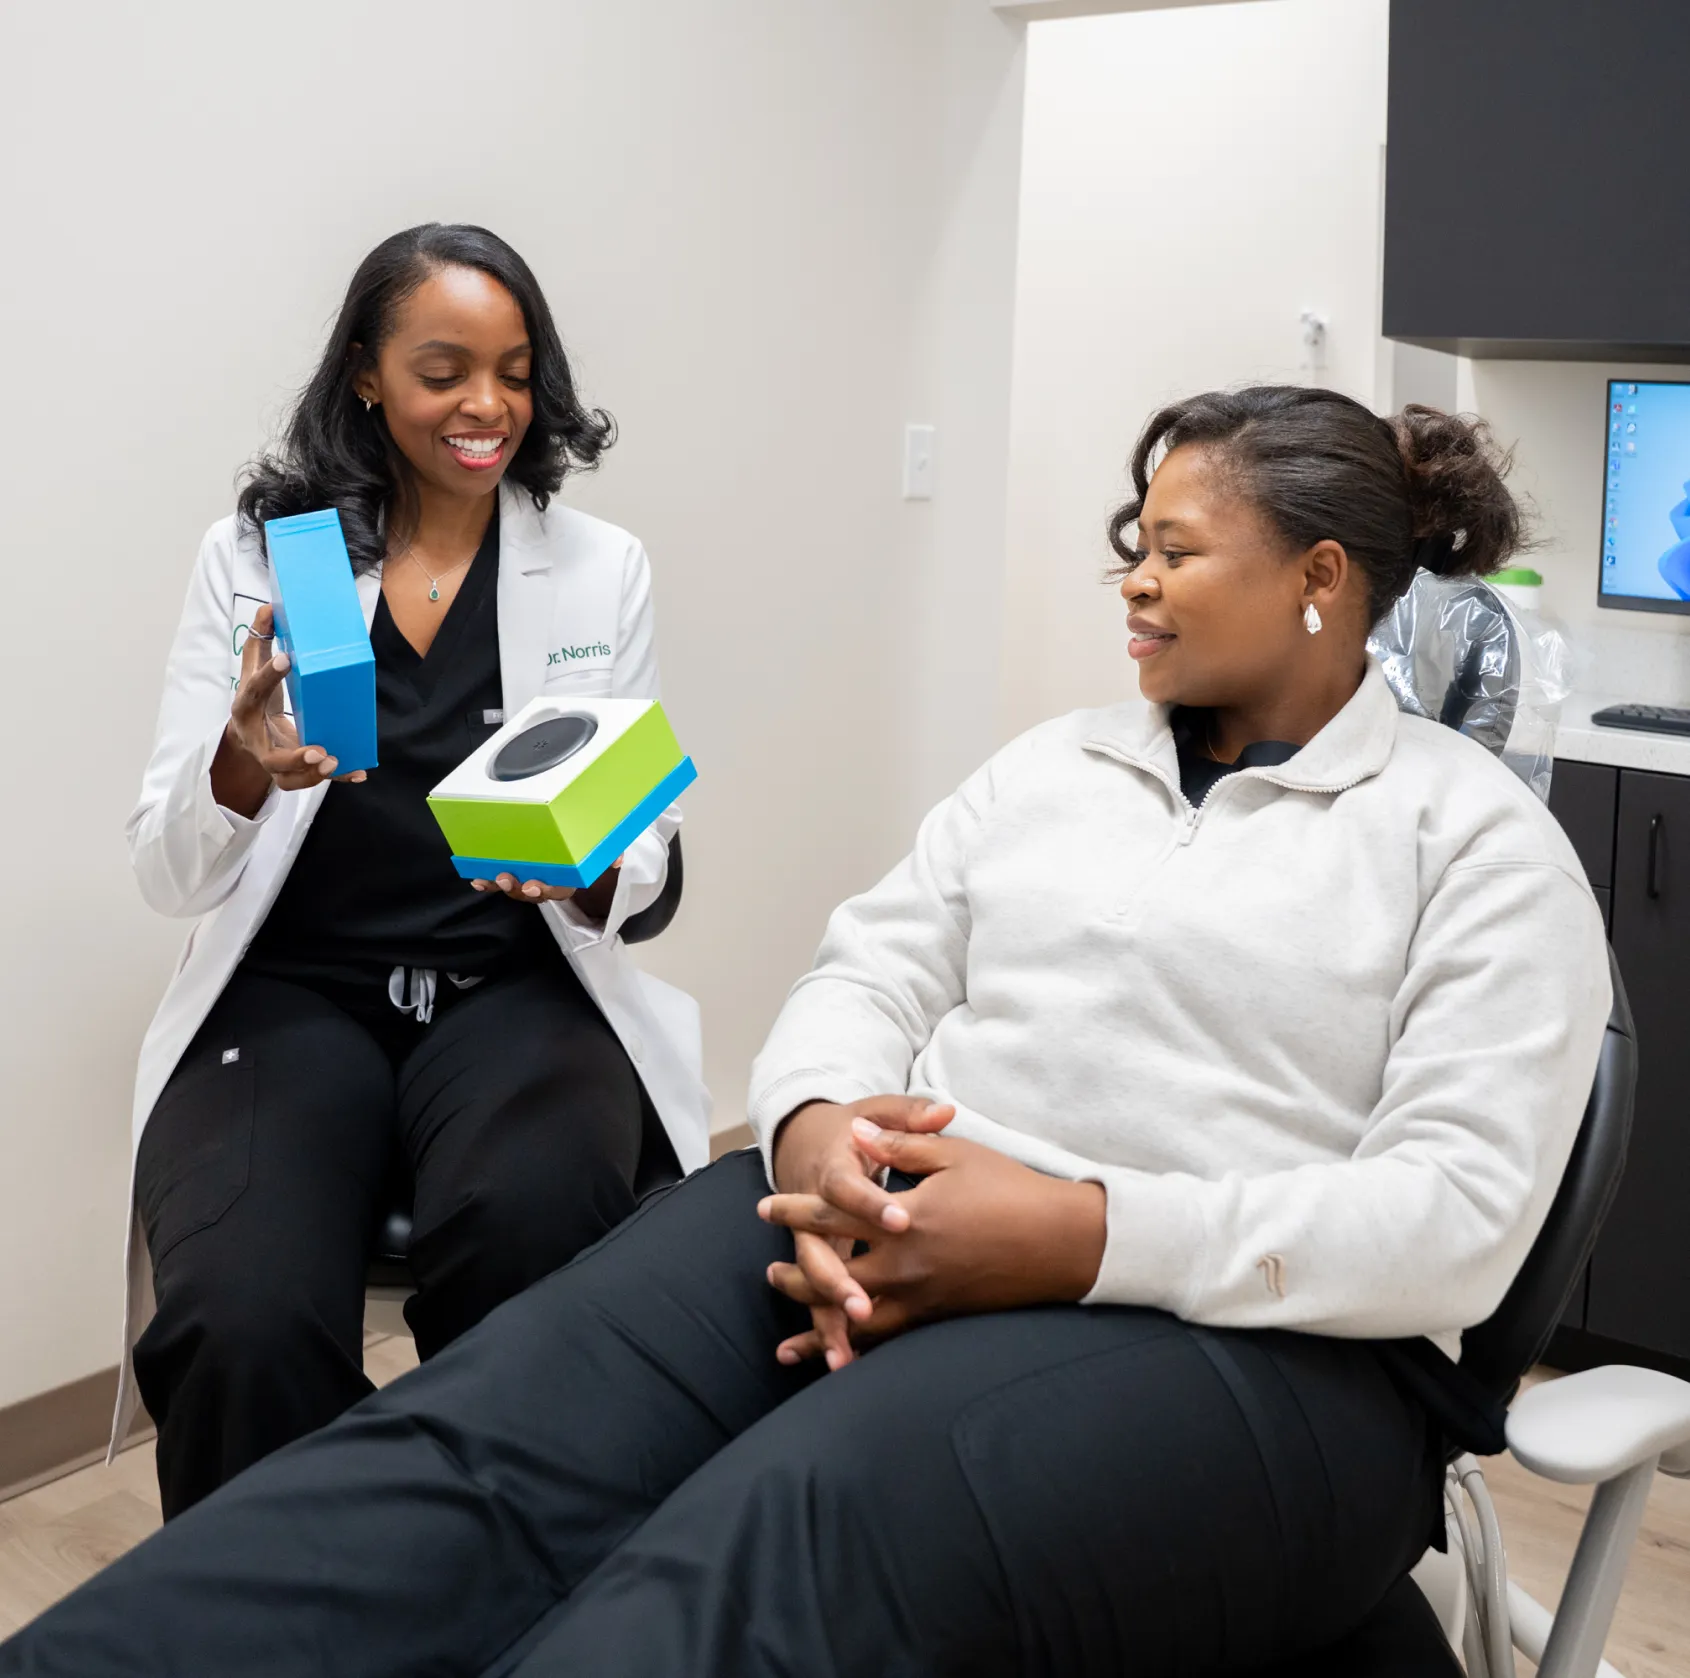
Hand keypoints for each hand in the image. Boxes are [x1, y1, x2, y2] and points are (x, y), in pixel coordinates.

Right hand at [212, 605, 366, 814]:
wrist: (247, 735)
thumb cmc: (255, 698)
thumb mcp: (253, 670)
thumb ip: (261, 641)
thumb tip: (269, 607)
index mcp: (246, 708)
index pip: (254, 691)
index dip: (268, 675)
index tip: (286, 659)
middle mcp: (257, 740)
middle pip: (271, 757)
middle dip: (295, 757)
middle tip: (318, 750)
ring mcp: (273, 761)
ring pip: (289, 779)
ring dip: (312, 774)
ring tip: (334, 761)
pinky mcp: (291, 772)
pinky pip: (312, 780)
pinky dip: (337, 777)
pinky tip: (358, 772)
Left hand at [470, 857, 621, 916]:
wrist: (588, 852)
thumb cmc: (595, 853)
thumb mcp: (606, 853)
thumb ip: (612, 855)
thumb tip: (618, 860)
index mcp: (570, 881)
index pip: (559, 891)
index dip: (545, 890)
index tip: (533, 885)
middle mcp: (551, 885)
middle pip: (534, 894)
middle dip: (518, 889)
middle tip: (506, 878)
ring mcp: (534, 880)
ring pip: (516, 889)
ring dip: (501, 886)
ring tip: (488, 879)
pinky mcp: (520, 874)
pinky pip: (504, 881)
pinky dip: (489, 883)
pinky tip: (476, 880)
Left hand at [761, 1119, 1105, 1365]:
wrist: (1061, 1241)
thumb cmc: (1009, 1190)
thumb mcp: (953, 1155)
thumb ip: (901, 1146)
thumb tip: (858, 1135)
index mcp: (904, 1217)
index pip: (833, 1215)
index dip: (795, 1211)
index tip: (765, 1207)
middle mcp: (905, 1264)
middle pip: (832, 1275)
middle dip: (796, 1275)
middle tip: (770, 1274)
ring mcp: (922, 1297)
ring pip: (855, 1319)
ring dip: (819, 1324)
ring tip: (789, 1337)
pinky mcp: (940, 1318)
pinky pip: (889, 1342)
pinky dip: (858, 1352)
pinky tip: (841, 1365)